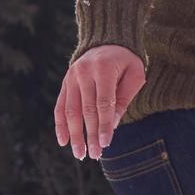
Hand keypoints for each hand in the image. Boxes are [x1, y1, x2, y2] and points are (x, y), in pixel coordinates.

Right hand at [54, 46, 147, 160]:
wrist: (107, 39)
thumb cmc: (126, 61)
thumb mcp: (134, 75)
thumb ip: (123, 99)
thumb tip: (111, 127)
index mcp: (104, 69)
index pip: (103, 103)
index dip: (103, 125)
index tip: (105, 144)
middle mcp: (84, 72)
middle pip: (86, 110)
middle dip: (90, 135)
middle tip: (95, 155)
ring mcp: (72, 77)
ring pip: (70, 110)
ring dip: (74, 134)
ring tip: (79, 154)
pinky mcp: (65, 82)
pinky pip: (60, 106)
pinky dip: (60, 124)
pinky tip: (63, 141)